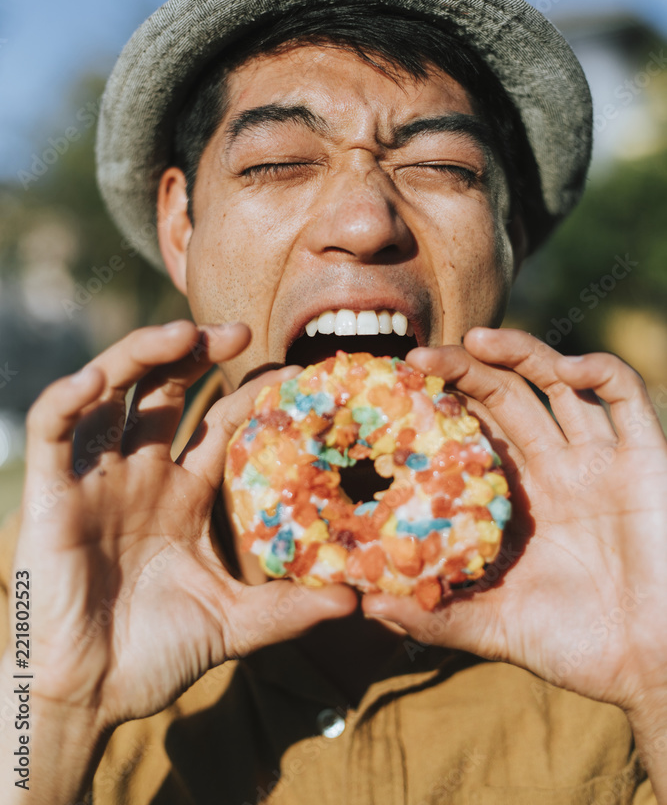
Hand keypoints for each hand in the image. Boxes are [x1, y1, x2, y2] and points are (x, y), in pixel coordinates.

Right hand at [8, 321, 354, 733]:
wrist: (88, 697)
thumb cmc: (157, 656)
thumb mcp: (234, 623)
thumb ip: (289, 608)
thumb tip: (357, 600)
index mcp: (184, 493)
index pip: (220, 423)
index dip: (252, 393)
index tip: (296, 371)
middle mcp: (142, 474)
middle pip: (166, 389)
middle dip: (197, 352)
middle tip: (239, 330)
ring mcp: (97, 478)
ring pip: (113, 391)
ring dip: (143, 354)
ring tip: (184, 334)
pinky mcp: (52, 491)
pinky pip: (53, 427)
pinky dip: (69, 396)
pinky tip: (97, 378)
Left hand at [362, 328, 666, 718]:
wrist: (654, 667)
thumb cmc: (577, 649)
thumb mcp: (495, 627)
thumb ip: (436, 616)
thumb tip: (367, 607)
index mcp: (519, 497)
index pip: (472, 432)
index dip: (439, 405)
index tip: (397, 389)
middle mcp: (556, 467)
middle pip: (507, 396)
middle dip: (466, 369)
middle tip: (423, 356)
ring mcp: (600, 458)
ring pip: (558, 382)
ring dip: (521, 352)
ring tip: (478, 339)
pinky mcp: (646, 458)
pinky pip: (627, 395)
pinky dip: (599, 369)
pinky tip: (567, 368)